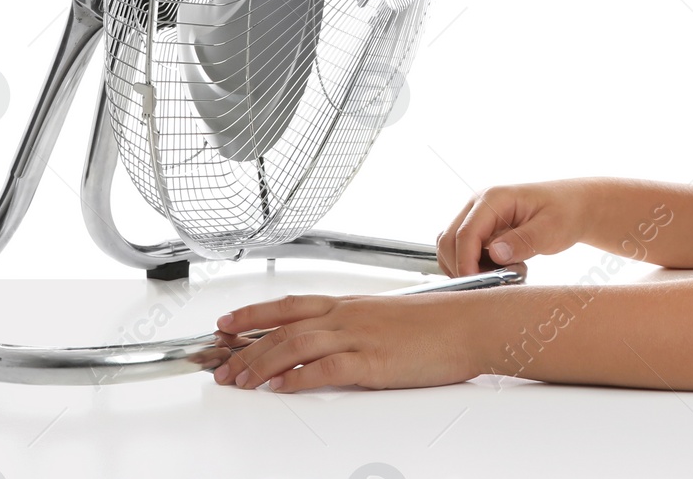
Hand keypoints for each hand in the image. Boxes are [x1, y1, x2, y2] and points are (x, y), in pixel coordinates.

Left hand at [209, 293, 478, 392]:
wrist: (472, 324)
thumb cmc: (439, 323)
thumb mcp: (389, 318)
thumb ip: (358, 327)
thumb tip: (336, 341)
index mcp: (352, 304)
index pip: (290, 304)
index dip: (253, 313)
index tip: (226, 323)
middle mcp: (350, 315)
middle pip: (284, 326)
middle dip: (245, 347)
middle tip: (220, 366)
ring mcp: (360, 337)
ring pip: (296, 345)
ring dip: (261, 363)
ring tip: (239, 381)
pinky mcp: (374, 361)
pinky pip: (326, 368)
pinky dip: (297, 377)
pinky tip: (280, 388)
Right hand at [436, 179, 593, 275]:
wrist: (573, 205)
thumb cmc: (565, 212)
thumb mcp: (551, 229)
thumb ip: (524, 241)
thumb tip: (495, 254)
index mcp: (494, 198)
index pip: (465, 233)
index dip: (465, 263)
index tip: (477, 285)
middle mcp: (478, 204)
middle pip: (448, 240)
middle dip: (462, 267)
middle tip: (491, 284)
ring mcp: (476, 216)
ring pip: (450, 247)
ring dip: (466, 267)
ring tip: (500, 274)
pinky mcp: (479, 228)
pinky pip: (462, 250)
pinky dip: (472, 265)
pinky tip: (497, 269)